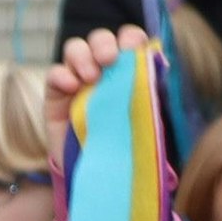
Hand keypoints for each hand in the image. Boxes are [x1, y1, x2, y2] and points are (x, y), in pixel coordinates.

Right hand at [46, 26, 149, 171]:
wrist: (104, 181)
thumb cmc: (133, 152)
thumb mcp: (153, 126)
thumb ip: (159, 98)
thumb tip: (166, 67)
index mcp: (131, 73)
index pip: (130, 42)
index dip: (131, 38)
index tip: (135, 48)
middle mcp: (104, 72)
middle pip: (101, 39)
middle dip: (104, 43)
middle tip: (109, 60)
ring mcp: (79, 81)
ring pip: (75, 49)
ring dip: (83, 56)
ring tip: (91, 78)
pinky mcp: (56, 96)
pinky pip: (55, 74)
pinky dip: (61, 75)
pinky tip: (71, 87)